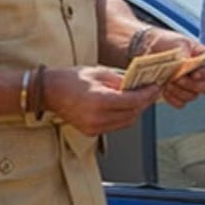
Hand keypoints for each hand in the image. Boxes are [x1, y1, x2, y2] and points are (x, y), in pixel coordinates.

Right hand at [43, 66, 160, 134]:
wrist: (49, 92)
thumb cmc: (71, 79)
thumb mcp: (100, 73)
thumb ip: (120, 81)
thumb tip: (139, 85)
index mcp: (99, 101)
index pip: (133, 101)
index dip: (147, 95)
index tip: (155, 88)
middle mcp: (97, 118)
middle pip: (132, 114)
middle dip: (144, 103)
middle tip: (152, 91)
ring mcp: (93, 127)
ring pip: (126, 122)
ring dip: (136, 111)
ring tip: (141, 98)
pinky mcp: (91, 132)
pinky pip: (115, 126)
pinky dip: (124, 117)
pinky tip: (126, 106)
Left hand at [144, 30, 204, 107]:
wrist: (149, 49)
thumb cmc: (166, 43)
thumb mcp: (178, 43)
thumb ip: (186, 54)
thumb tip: (187, 63)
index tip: (194, 74)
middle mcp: (201, 74)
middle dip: (191, 84)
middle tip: (177, 78)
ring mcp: (190, 85)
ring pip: (193, 96)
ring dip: (180, 91)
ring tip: (168, 82)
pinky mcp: (179, 94)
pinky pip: (181, 103)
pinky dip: (173, 98)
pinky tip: (165, 89)